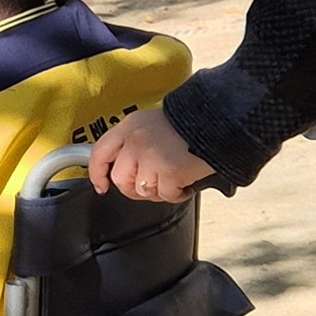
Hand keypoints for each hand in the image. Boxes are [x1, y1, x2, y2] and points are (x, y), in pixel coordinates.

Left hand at [90, 109, 211, 203]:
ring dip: (159, 189)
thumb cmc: (190, 124)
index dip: (97, 173)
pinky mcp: (169, 170)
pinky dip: (177, 193)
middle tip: (153, 183)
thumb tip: (124, 169)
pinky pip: (166, 194)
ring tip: (174, 177)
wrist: (218, 120)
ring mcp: (151, 156)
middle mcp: (136, 140)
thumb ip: (134, 142)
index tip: (101, 185)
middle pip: (120, 178)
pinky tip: (186, 181)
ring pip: (142, 189)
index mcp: (129, 126)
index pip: (99, 152)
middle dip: (134, 187)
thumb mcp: (152, 124)